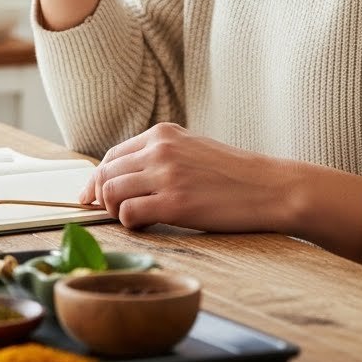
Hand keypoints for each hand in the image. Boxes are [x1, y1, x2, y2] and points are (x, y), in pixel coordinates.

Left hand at [78, 122, 361, 261]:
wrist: (270, 187)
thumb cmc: (233, 174)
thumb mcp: (193, 150)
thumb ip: (161, 156)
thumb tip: (126, 177)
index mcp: (162, 134)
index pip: (112, 155)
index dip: (97, 179)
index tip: (92, 197)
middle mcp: (159, 150)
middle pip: (106, 173)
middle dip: (99, 197)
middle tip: (104, 215)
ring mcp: (166, 175)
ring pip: (112, 193)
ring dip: (114, 211)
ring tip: (132, 220)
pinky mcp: (174, 203)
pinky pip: (130, 214)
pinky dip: (130, 224)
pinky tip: (146, 227)